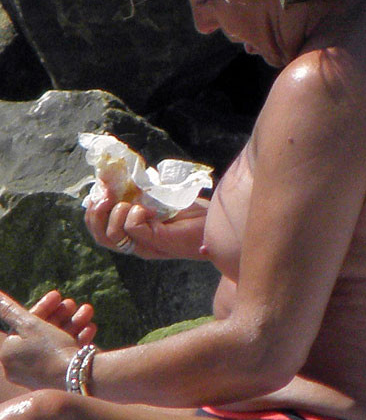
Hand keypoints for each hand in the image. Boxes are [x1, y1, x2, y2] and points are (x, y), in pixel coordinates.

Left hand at [0, 291, 83, 390]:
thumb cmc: (50, 350)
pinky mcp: (58, 380)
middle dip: (60, 315)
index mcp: (8, 354)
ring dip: (72, 323)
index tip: (58, 296)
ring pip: (56, 342)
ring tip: (87, 312)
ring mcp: (39, 374)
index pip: (23, 324)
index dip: (42, 307)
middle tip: (72, 304)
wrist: (78, 378)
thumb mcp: (30, 323)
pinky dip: (76, 340)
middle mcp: (20, 367)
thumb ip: (9, 309)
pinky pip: (64, 355)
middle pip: (41, 333)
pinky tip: (90, 328)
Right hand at [84, 188, 208, 259]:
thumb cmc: (192, 213)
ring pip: (111, 236)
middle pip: (99, 236)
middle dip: (95, 213)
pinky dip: (135, 213)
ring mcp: (146, 246)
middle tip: (105, 195)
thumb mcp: (160, 199)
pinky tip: (150, 208)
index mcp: (134, 234)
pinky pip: (133, 228)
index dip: (93, 208)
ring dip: (114, 214)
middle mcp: (136, 243)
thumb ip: (140, 193)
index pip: (99, 229)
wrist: (218, 226)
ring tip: (128, 202)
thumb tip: (117, 173)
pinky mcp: (158, 242)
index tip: (100, 187)